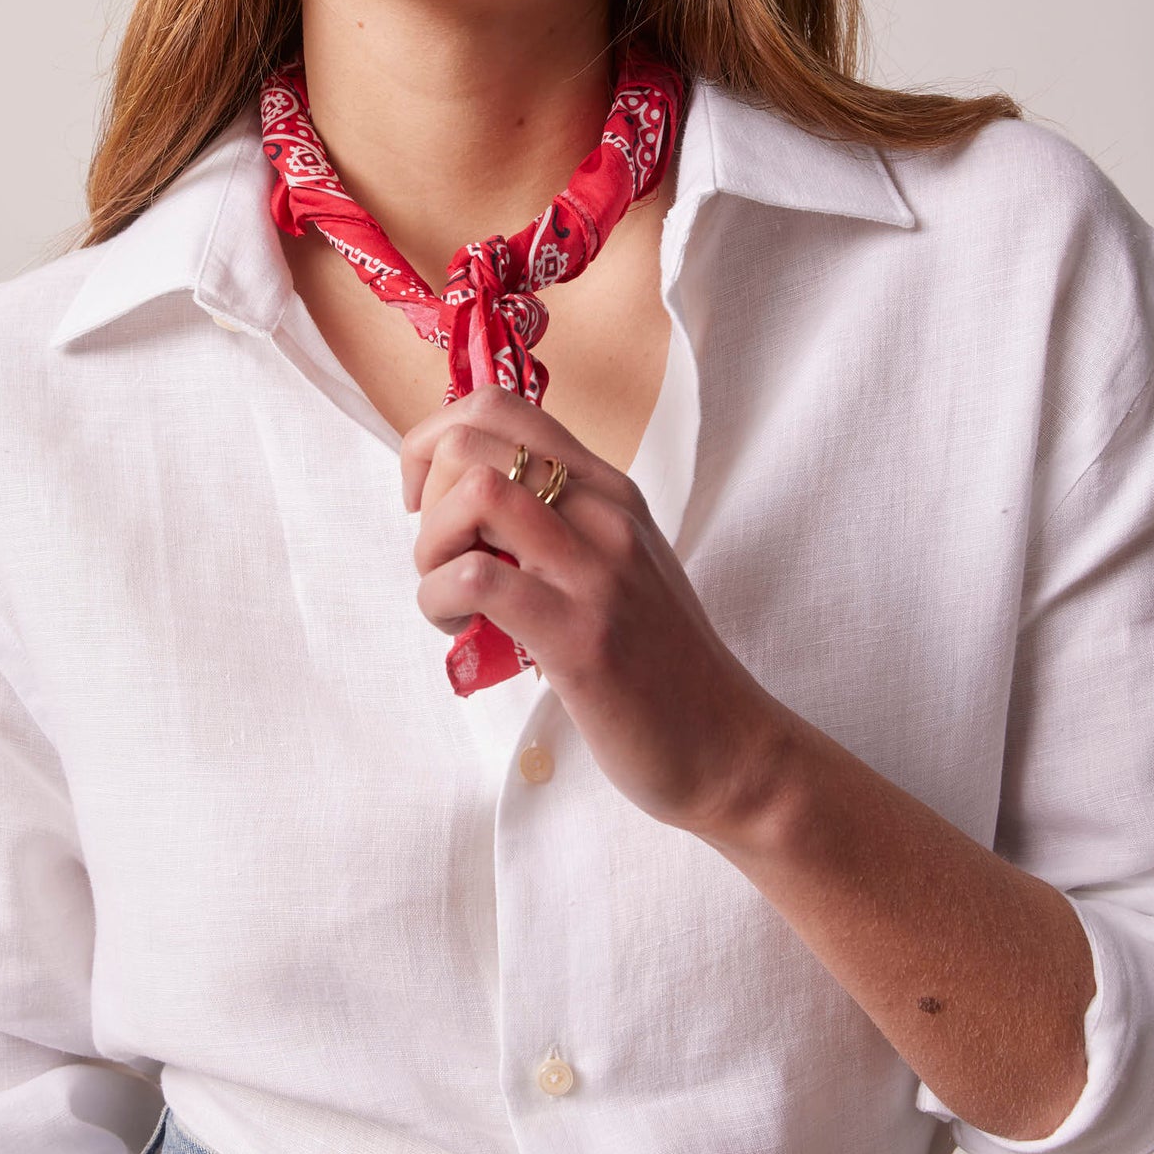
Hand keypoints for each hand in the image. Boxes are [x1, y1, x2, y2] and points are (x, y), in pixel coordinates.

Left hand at [400, 382, 786, 838]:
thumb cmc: (658, 663)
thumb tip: (466, 509)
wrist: (728, 746)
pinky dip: (438, 599)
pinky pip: (476, 579)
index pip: (504, 407)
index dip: (438, 442)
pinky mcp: (580, 636)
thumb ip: (557, 526)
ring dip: (430, 545)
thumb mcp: (616, 566)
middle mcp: (606, 513)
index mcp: (610, 490)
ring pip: (476, 492)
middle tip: (440, 556)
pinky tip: (458, 629)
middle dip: (426, 494)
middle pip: (474, 439)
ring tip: (447, 595)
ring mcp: (596, 571)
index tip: (432, 502)